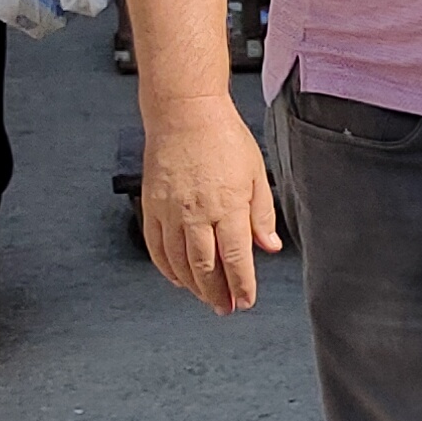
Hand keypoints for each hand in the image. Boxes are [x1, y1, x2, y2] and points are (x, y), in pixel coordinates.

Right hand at [139, 93, 282, 313]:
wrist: (184, 112)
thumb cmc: (223, 137)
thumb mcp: (257, 174)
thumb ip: (262, 215)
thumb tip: (270, 246)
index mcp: (228, 205)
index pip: (237, 259)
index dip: (242, 286)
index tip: (246, 301)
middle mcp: (197, 213)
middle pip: (206, 268)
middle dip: (217, 294)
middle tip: (226, 308)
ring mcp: (170, 211)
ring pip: (179, 263)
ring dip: (193, 287)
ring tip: (206, 297)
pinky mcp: (151, 206)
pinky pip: (156, 247)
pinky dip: (166, 269)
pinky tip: (178, 278)